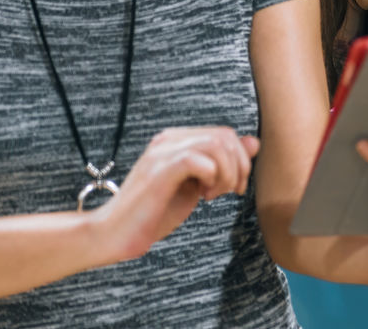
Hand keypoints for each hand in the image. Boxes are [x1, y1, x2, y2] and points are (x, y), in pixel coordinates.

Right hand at [93, 126, 259, 264]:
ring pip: (216, 144)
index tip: (235, 186)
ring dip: (226, 173)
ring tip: (214, 194)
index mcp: (176, 141)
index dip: (240, 160)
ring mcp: (162, 152)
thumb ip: (222, 164)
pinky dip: (211, 177)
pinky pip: (198, 159)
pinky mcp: (159, 170)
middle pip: (224, 136)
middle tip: (229, 192)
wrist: (113, 234)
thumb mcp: (196, 187)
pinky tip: (203, 196)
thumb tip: (253, 143)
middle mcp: (169, 140)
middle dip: (239, 167)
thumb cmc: (153, 213)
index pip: (223, 134)